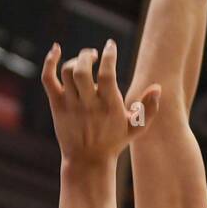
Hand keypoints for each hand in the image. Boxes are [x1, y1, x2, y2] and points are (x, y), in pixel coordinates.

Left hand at [41, 40, 160, 164]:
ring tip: (85, 60)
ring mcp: (71, 105)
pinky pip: (48, 79)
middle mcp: (89, 105)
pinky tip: (55, 49)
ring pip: (68, 72)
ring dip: (76, 60)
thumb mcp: (136, 128)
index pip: (107, 75)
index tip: (111, 45)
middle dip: (88, 55)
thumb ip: (149, 109)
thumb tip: (157, 87)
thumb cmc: (114, 142)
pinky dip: (49, 62)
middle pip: (83, 70)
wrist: (87, 162)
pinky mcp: (57, 106)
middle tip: (95, 55)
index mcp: (109, 107)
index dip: (109, 55)